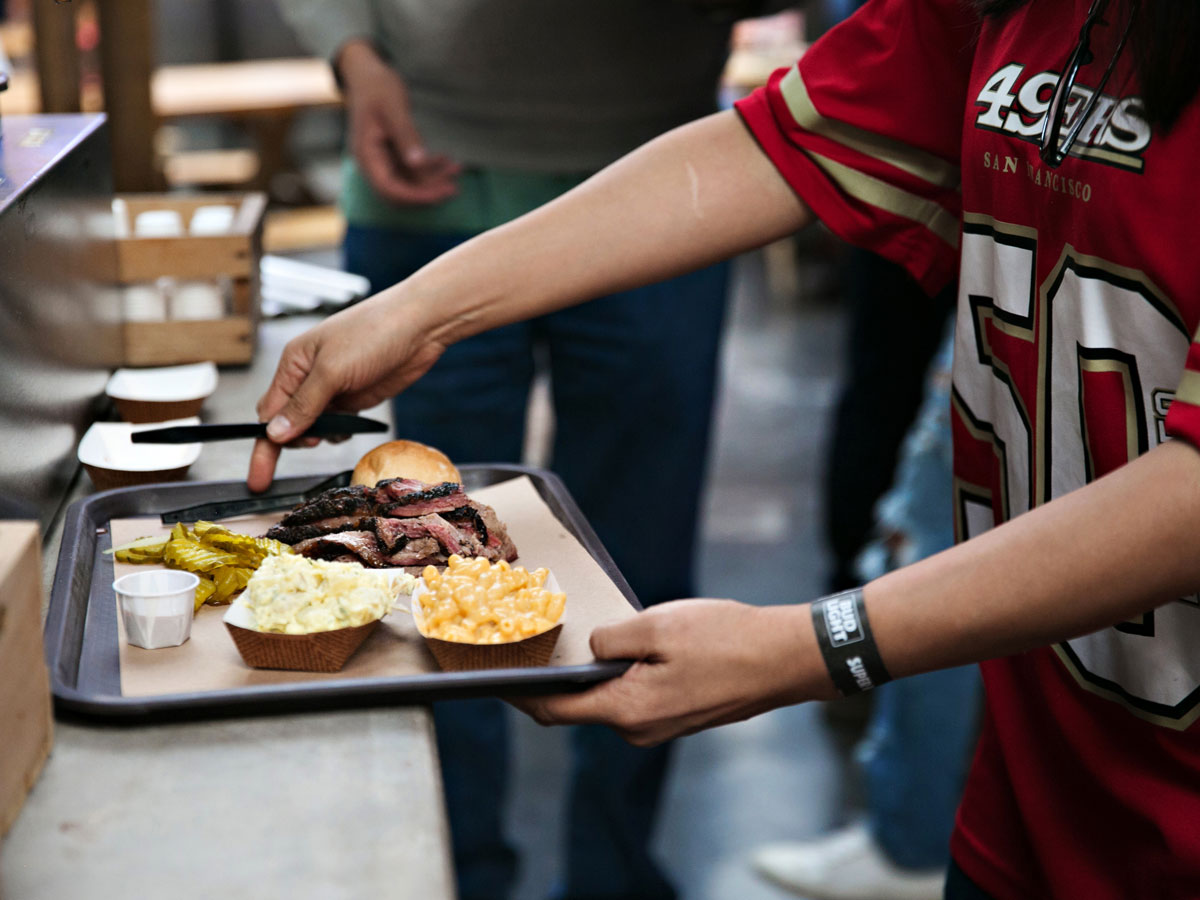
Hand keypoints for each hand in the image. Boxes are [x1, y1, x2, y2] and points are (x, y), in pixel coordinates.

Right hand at [247, 291, 446, 490]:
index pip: (268, 412)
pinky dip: (340, 432)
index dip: (265, 443)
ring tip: (338, 426)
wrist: (420, 327)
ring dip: (320, 436)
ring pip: (313, 426)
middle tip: (313, 443)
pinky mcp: (355, 398)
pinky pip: (337, 425)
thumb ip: (304, 405)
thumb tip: (274, 433)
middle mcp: (309, 377)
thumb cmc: (374, 332)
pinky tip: (353, 425)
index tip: (260, 476)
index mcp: (294, 363)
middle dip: (293, 440)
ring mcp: (333, 389)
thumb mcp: (332, 370)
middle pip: (287, 421)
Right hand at [337, 40, 460, 204]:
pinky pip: (412, 171)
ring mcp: (382, 161)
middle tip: (454, 188)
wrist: (368, 76)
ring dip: (433, 180)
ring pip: (409, 183)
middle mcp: (372, 164)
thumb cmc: (377, 87)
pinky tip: (448, 161)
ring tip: (456, 169)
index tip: (441, 192)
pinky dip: (430, 169)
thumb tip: (418, 163)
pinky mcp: (393, 157)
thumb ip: (406, 135)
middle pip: (400, 192)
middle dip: (427, 192)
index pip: (389, 188)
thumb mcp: (393, 107)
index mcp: (366, 155)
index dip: (415, 196)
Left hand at [517, 599, 836, 745]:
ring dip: (595, 672)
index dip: (521, 695)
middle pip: (581, 705)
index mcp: (629, 710)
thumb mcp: (659, 625)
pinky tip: (628, 645)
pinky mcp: (677, 715)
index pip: (556, 711)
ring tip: (585, 635)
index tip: (496, 677)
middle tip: (538, 640)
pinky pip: (635, 696)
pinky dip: (622, 675)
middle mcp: (640, 729)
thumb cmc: (728, 639)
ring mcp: (661, 726)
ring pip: (610, 698)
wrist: (786, 659)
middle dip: (558, 677)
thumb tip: (592, 647)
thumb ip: (612, 638)